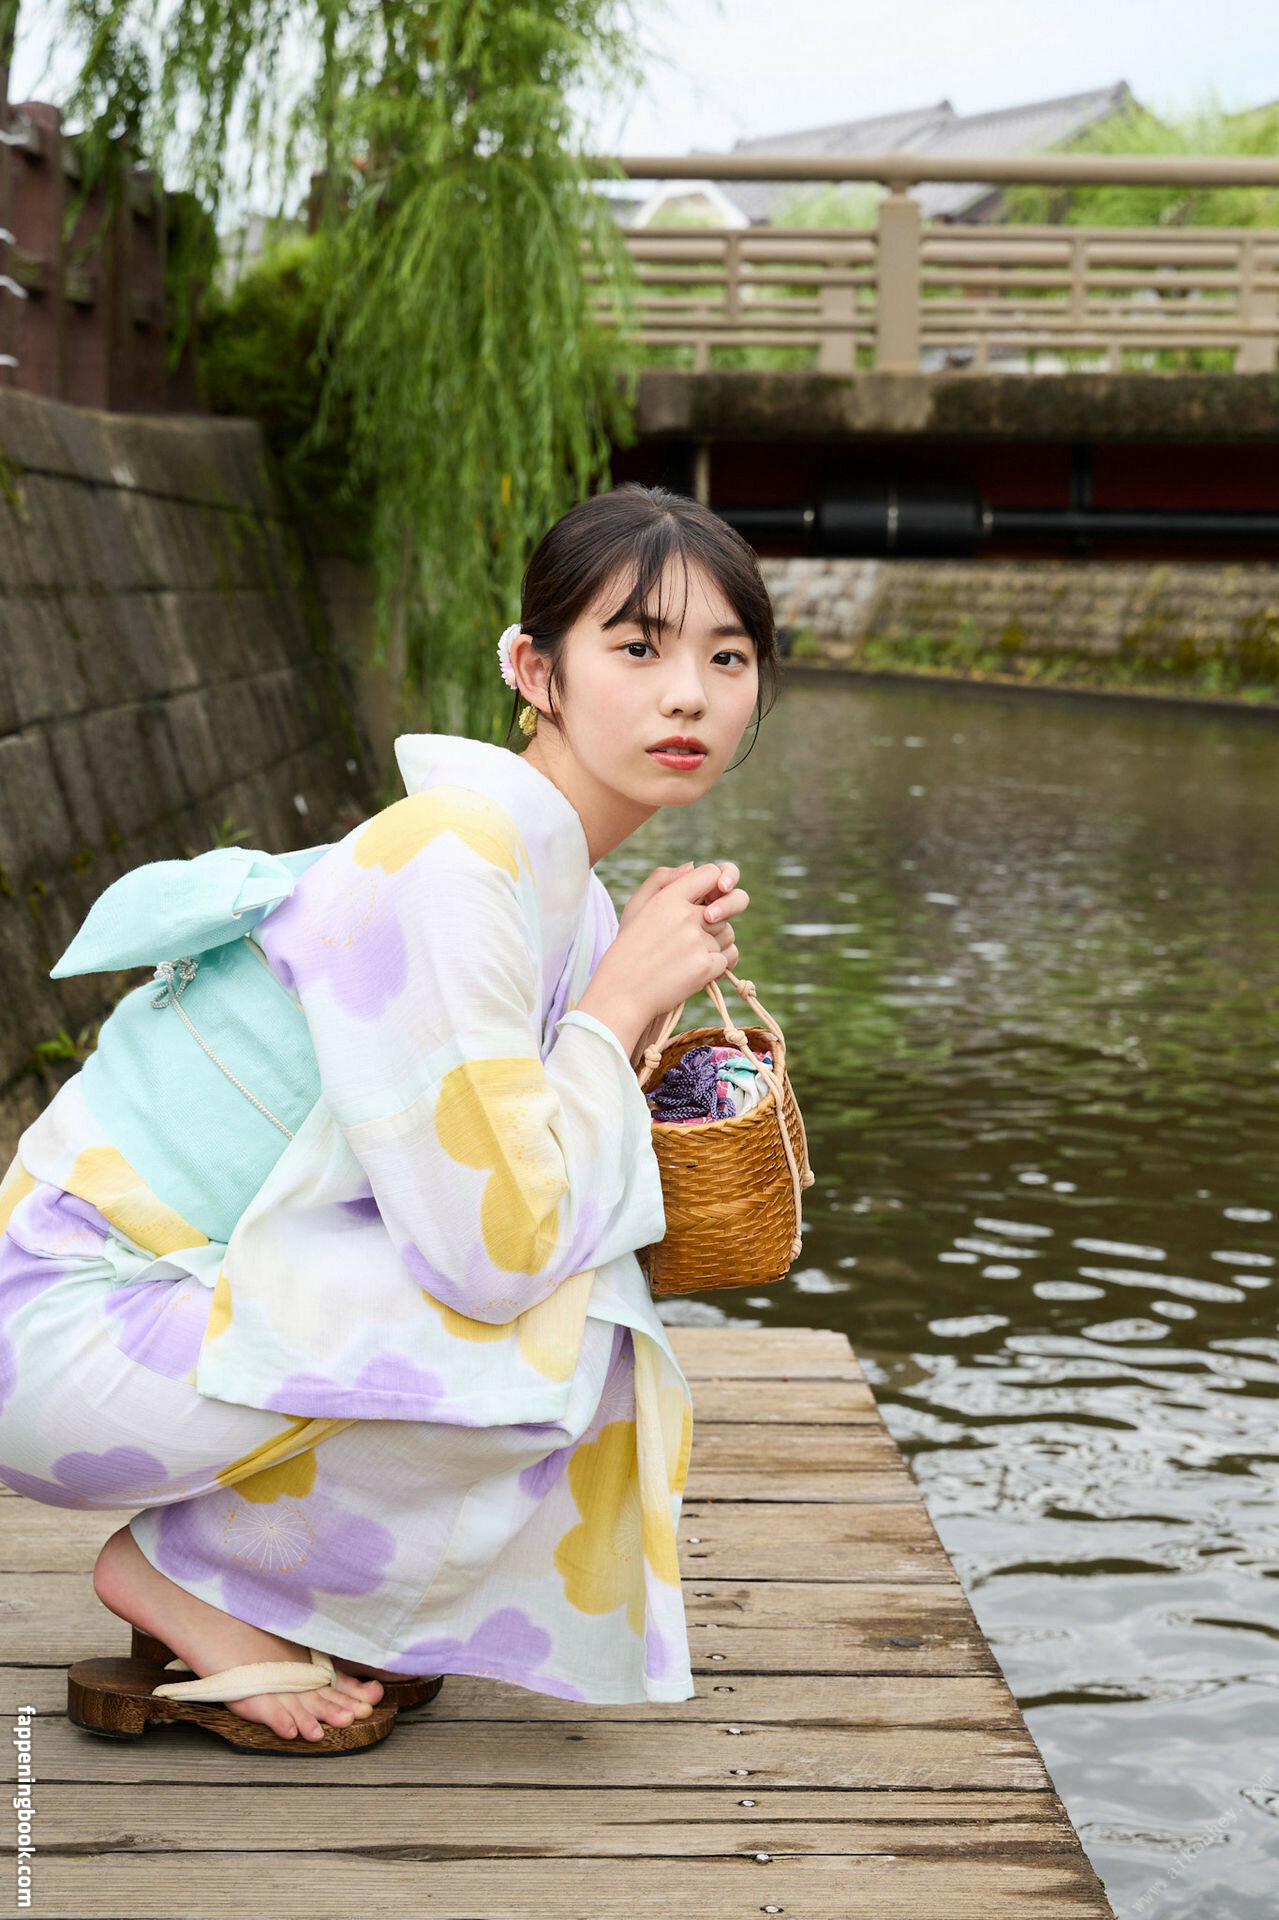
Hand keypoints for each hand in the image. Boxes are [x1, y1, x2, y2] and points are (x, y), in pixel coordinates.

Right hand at [580, 861, 749, 1056]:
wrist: (621, 995)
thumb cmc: (628, 952)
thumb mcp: (636, 909)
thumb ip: (662, 881)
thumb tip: (692, 866)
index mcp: (668, 897)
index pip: (711, 873)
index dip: (719, 884)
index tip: (710, 901)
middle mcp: (685, 915)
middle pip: (726, 908)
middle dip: (718, 922)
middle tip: (700, 935)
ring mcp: (697, 941)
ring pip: (728, 936)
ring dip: (716, 946)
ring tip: (688, 958)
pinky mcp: (705, 966)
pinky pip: (727, 959)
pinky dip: (716, 968)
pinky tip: (694, 973)